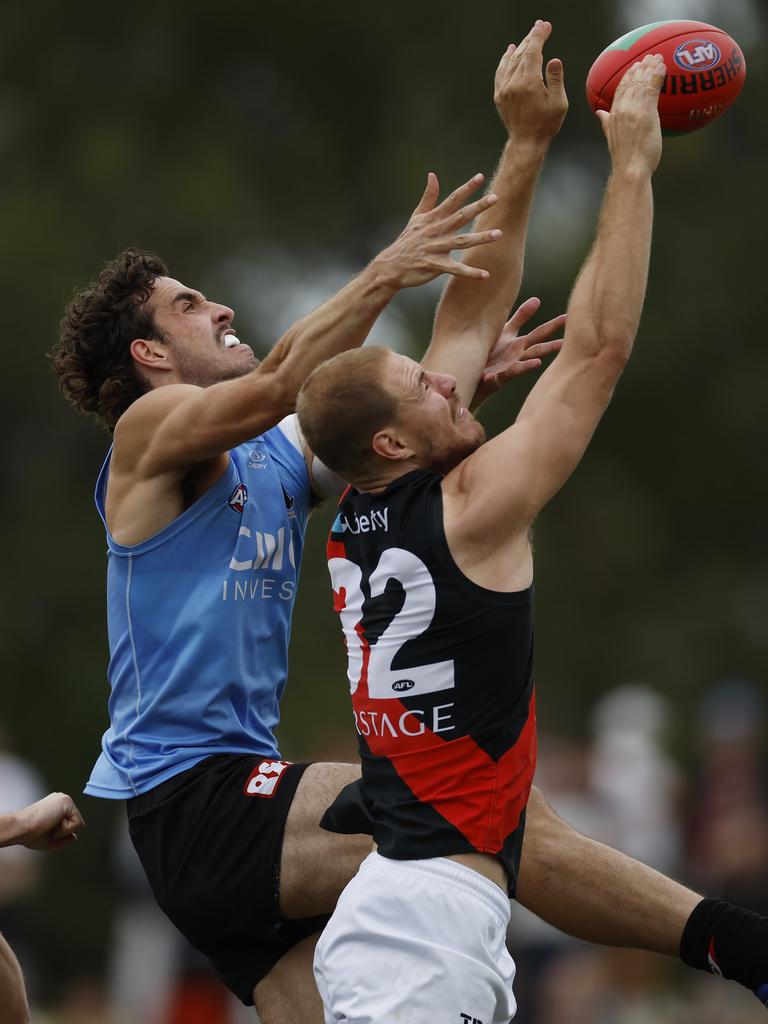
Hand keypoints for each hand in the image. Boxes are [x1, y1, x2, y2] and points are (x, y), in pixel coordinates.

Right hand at [4, 793, 84, 850]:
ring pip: (78, 823)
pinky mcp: (67, 802)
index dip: (60, 833)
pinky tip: (51, 822)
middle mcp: (61, 800)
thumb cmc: (29, 834)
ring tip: (48, 825)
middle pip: (75, 823)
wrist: (20, 828)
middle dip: (62, 832)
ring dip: (63, 831)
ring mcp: (65, 799)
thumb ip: (63, 840)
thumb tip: (75, 837)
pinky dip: (65, 829)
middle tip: (46, 827)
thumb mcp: (49, 840)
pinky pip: (78, 824)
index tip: (44, 829)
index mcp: (56, 806)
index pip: (70, 822)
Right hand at [371, 172, 501, 288]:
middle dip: (478, 207)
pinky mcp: (435, 266)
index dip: (466, 188)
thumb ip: (428, 196)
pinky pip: (456, 269)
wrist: (391, 266)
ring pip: (462, 241)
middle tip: (495, 198)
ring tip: (498, 234)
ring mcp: (436, 248)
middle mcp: (437, 230)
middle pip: (461, 216)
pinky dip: (470, 272)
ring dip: (480, 238)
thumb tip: (433, 175)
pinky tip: (485, 274)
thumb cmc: (407, 241)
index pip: (452, 199)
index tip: (480, 177)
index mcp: (434, 218)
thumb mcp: (417, 216)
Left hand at [472, 297, 564, 406]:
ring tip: (539, 362)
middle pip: (536, 349)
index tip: (568, 317)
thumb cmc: (493, 351)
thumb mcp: (506, 331)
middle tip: (565, 343)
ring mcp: (508, 368)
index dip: (553, 326)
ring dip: (530, 364)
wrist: (477, 373)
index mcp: (520, 344)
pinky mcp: (495, 379)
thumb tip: (537, 299)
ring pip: (522, 365)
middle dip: (550, 346)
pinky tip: (495, 378)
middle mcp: (517, 356)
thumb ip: (521, 317)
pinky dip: (496, 379)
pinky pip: (499, 378)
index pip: (540, 333)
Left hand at [494, 20, 567, 147]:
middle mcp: (513, 84)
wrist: (526, 142)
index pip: (533, 52)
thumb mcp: (558, 103)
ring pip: (511, 61)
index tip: (545, 26)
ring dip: (521, 47)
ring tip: (530, 37)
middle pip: (522, 53)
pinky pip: (501, 71)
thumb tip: (554, 60)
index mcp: (529, 83)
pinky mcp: (499, 95)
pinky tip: (510, 51)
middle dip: (532, 38)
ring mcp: (504, 89)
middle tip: (540, 27)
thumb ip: (556, 79)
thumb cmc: (546, 124)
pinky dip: (506, 59)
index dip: (539, 36)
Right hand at [597, 54, 664, 175]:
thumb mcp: (612, 137)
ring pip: (642, 83)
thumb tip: (600, 113)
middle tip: (650, 56)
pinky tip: (663, 68)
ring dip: (651, 68)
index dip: (628, 76)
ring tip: (658, 58)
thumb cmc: (624, 159)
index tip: (635, 66)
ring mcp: (634, 111)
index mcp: (613, 115)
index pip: (620, 90)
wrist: (629, 169)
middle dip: (641, 67)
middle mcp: (622, 109)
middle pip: (632, 83)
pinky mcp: (646, 113)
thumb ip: (606, 122)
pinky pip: (652, 89)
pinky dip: (657, 76)